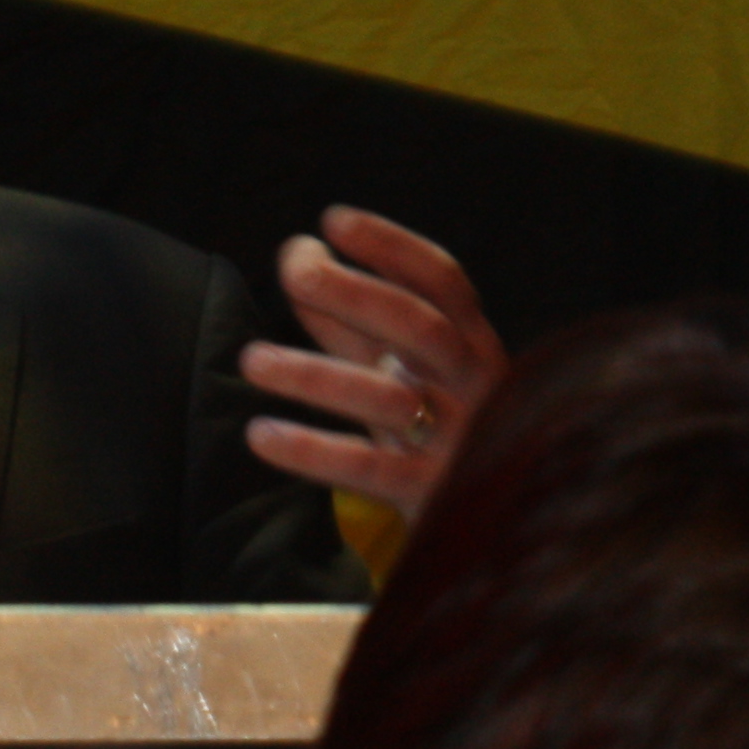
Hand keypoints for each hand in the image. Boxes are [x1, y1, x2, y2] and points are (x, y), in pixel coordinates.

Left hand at [240, 206, 508, 520]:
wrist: (496, 528)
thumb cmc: (433, 429)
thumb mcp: (401, 370)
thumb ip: (351, 319)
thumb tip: (297, 254)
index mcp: (473, 348)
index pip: (443, 284)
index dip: (392, 247)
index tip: (334, 220)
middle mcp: (475, 389)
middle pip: (422, 329)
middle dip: (356, 293)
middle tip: (294, 270)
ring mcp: (457, 445)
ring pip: (389, 401)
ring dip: (316, 375)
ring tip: (252, 359)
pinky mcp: (431, 499)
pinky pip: (369, 471)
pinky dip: (313, 451)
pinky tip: (261, 434)